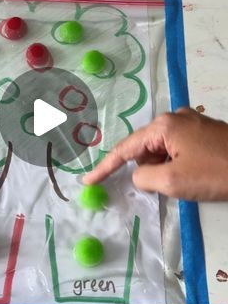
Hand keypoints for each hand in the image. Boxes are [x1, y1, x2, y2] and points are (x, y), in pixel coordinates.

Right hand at [83, 108, 227, 200]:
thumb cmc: (215, 173)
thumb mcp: (172, 181)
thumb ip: (144, 178)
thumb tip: (140, 175)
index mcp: (164, 125)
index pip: (125, 148)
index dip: (105, 167)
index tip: (88, 180)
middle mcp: (175, 118)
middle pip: (145, 148)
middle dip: (146, 169)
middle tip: (165, 186)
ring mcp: (192, 123)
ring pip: (162, 150)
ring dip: (164, 169)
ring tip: (186, 182)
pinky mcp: (205, 132)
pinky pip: (178, 149)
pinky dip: (176, 165)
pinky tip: (192, 176)